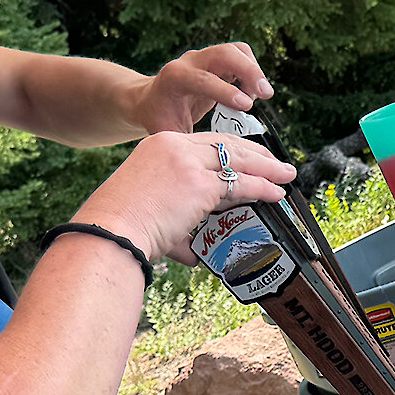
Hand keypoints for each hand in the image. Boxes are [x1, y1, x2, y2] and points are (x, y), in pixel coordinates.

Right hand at [77, 131, 293, 263]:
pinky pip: (240, 184)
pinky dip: (262, 189)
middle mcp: (174, 147)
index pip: (204, 142)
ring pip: (237, 161)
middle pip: (225, 145)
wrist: (109, 231)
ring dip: (266, 169)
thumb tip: (195, 251)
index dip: (231, 150)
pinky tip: (275, 194)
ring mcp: (188, 164)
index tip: (248, 157)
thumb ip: (177, 223)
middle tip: (274, 164)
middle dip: (255, 155)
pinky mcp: (199, 185)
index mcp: (159, 145)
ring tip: (285, 176)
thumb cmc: (121, 228)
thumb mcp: (149, 207)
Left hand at [132, 43, 272, 134]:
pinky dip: (252, 70)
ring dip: (254, 70)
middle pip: (225, 54)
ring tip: (259, 96)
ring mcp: (205, 57)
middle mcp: (190, 62)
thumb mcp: (168, 133)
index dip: (226, 91)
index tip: (246, 106)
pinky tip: (252, 92)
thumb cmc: (160, 118)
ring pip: (236, 50)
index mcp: (175, 78)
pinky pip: (240, 55)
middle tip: (266, 94)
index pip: (203, 79)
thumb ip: (189, 143)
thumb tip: (212, 161)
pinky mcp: (217, 59)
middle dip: (249, 71)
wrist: (151, 99)